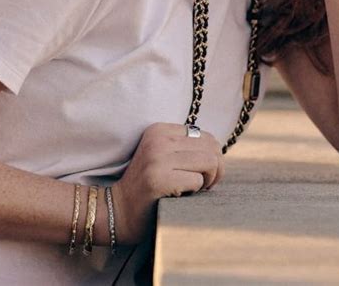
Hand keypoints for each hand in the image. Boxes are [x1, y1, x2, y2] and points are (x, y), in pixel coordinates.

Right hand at [111, 122, 223, 244]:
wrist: (119, 210)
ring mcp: (157, 158)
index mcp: (160, 129)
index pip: (207, 137)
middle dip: (216, 170)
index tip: (202, 174)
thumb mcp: (163, 155)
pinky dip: (195, 192)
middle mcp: (158, 139)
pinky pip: (197, 181)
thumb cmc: (149, 186)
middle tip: (204, 185)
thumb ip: (186, 148)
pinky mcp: (158, 179)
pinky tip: (181, 196)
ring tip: (195, 190)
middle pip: (212, 148)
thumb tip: (219, 151)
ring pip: (209, 162)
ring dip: (208, 181)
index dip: (212, 158)